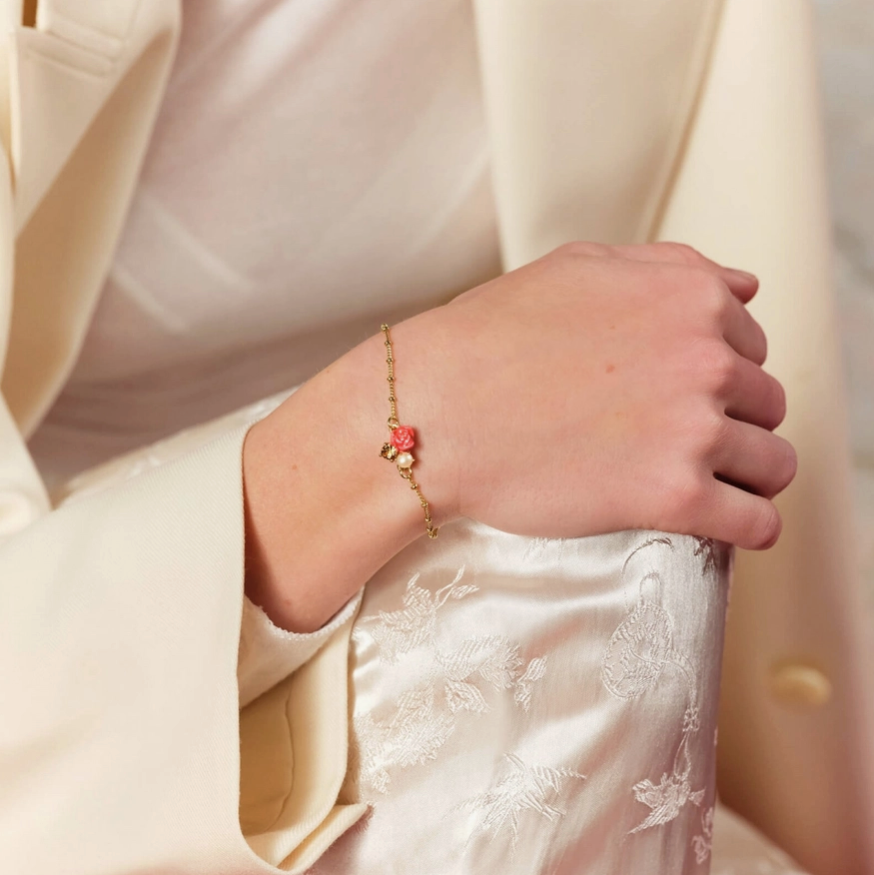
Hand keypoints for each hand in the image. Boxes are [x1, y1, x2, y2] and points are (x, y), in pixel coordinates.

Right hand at [391, 242, 795, 549]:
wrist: (436, 410)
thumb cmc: (491, 338)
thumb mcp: (579, 268)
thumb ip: (669, 269)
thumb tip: (746, 289)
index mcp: (689, 298)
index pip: (753, 346)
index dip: (719, 374)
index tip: (679, 395)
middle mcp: (706, 358)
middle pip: (766, 404)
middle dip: (732, 421)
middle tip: (673, 438)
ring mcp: (694, 429)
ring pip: (773, 463)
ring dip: (746, 474)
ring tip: (699, 480)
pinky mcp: (674, 497)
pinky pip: (758, 522)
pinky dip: (749, 524)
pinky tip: (723, 520)